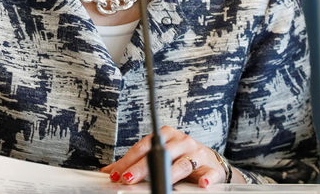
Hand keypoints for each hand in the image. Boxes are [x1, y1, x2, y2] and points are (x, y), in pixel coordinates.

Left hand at [100, 125, 238, 187]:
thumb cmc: (180, 157)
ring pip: (183, 163)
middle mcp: (182, 141)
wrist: (211, 162)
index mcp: (167, 135)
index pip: (144, 146)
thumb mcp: (159, 156)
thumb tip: (108, 171)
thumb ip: (135, 163)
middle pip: (161, 154)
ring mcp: (198, 154)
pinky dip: (205, 179)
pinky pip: (209, 174)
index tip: (116, 174)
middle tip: (128, 179)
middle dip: (142, 168)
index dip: (129, 160)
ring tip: (160, 182)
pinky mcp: (211, 168)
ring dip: (170, 174)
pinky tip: (201, 184)